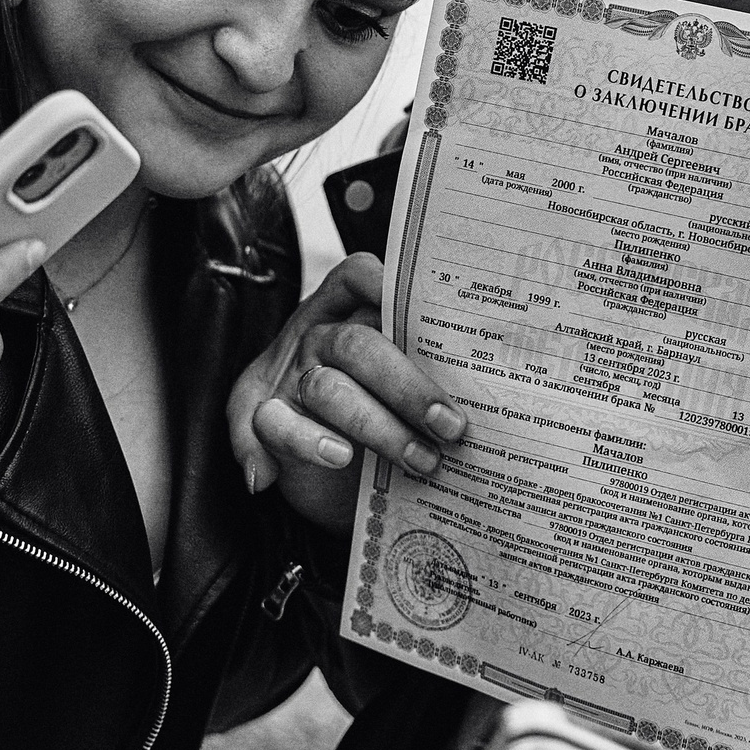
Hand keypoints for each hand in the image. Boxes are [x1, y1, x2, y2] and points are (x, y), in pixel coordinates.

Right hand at [227, 256, 468, 532]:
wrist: (315, 470)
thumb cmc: (377, 413)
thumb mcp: (402, 383)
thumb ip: (428, 369)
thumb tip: (482, 387)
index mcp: (352, 312)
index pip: (363, 279)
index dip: (390, 288)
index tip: (430, 314)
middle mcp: (320, 336)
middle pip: (357, 346)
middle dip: (408, 387)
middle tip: (450, 426)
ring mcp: (292, 378)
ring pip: (329, 389)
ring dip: (379, 428)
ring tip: (422, 460)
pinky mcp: (266, 420)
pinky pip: (276, 424)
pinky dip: (307, 441)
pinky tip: (339, 457)